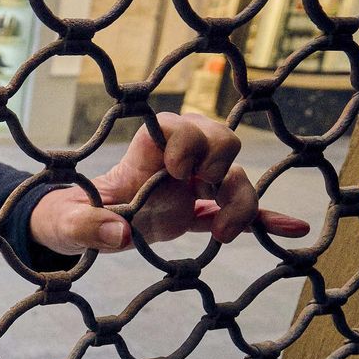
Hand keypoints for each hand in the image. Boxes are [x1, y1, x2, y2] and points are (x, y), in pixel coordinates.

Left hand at [29, 113, 309, 255]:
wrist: (78, 231)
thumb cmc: (68, 217)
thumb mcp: (67, 223)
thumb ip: (87, 225)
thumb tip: (119, 234)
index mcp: (143, 151)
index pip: (176, 124)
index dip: (186, 139)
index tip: (177, 170)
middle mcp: (175, 162)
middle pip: (219, 140)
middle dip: (218, 161)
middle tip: (201, 191)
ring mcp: (193, 187)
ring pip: (234, 177)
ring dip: (240, 200)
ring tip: (223, 233)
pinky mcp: (201, 215)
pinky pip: (239, 213)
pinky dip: (265, 220)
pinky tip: (291, 231)